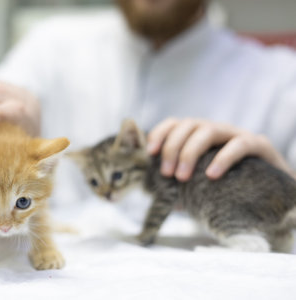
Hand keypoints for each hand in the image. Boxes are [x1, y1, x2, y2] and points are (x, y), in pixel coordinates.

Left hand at [147, 118, 292, 180]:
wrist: (272, 197)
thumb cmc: (228, 189)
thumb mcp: (199, 185)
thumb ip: (179, 185)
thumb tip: (155, 192)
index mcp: (198, 136)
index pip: (175, 123)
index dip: (160, 133)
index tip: (150, 153)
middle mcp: (216, 131)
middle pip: (189, 125)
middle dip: (173, 147)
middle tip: (167, 174)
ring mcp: (237, 135)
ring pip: (209, 130)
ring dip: (190, 152)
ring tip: (182, 177)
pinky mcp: (259, 146)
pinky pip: (240, 145)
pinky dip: (223, 157)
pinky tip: (212, 175)